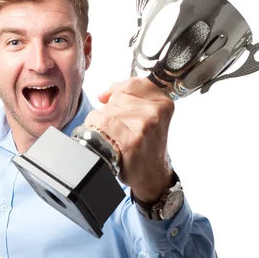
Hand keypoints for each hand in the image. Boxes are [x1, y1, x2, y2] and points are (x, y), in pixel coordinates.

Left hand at [84, 77, 173, 201]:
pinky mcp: (131, 140)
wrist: (152, 173)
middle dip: (109, 110)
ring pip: (106, 110)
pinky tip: (105, 138)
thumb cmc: (146, 144)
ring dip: (101, 121)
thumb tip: (104, 94)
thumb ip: (130, 97)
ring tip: (112, 134)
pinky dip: (95, 129)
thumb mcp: (147, 115)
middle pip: (116, 98)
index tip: (113, 102)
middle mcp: (156, 112)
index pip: (131, 83)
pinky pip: (102, 123)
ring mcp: (144, 126)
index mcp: (163, 103)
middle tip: (117, 127)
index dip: (117, 91)